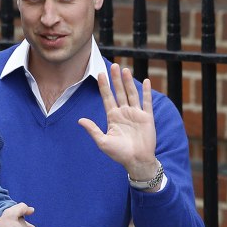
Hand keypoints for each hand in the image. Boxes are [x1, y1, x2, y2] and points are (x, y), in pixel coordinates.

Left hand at [78, 63, 158, 179]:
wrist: (136, 161)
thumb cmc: (119, 153)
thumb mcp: (102, 142)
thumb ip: (92, 130)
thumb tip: (80, 120)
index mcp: (113, 117)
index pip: (107, 97)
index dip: (103, 86)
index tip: (99, 74)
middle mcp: (124, 112)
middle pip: (119, 92)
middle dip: (115, 79)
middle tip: (113, 65)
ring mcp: (136, 114)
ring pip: (131, 94)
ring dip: (128, 82)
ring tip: (125, 70)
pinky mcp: (147, 117)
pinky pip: (146, 102)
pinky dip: (146, 92)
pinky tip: (146, 81)